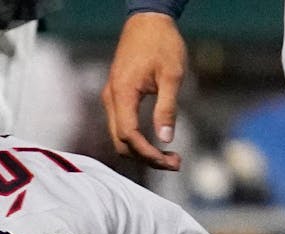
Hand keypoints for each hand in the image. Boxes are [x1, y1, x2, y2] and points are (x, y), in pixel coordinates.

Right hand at [101, 13, 187, 170]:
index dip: (147, 153)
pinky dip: (137, 140)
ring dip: (141, 151)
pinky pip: (121, 126)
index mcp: (122, 93)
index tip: (169, 161)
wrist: (148, 20)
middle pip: (121, 142)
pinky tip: (155, 143)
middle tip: (173, 163)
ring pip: (120, 137)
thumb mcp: (172, 75)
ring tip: (168, 156)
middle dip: (145, 158)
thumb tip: (165, 139)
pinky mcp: (116, 96)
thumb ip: (167, 108)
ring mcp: (111, 97)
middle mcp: (111, 98)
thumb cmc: (161, 43)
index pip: (129, 135)